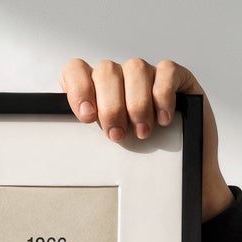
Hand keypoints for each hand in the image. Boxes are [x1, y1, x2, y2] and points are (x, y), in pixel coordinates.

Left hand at [59, 58, 233, 222]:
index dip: (78, 88)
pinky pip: (165, 72)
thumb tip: (61, 148)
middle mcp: (121, 78)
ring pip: (135, 68)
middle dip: (110, 105)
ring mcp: (148, 75)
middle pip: (106, 71)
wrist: (181, 174)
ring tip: (142, 133)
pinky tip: (163, 119)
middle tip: (116, 135)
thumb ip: (86, 142)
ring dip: (136, 104)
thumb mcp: (107, 154)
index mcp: (98, 91)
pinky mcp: (177, 78)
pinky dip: (162, 95)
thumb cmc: (140, 163)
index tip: (86, 117)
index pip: (76, 70)